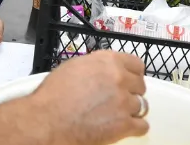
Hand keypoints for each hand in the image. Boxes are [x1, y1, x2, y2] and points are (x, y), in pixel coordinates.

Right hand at [29, 51, 147, 144]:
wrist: (47, 120)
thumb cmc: (54, 94)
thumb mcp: (75, 66)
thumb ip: (97, 66)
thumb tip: (104, 70)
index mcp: (109, 61)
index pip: (137, 65)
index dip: (133, 74)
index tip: (130, 81)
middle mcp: (120, 78)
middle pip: (140, 86)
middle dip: (132, 93)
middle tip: (120, 100)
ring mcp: (124, 102)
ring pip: (142, 106)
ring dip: (131, 111)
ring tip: (117, 115)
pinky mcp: (123, 124)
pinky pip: (142, 126)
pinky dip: (135, 128)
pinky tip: (126, 128)